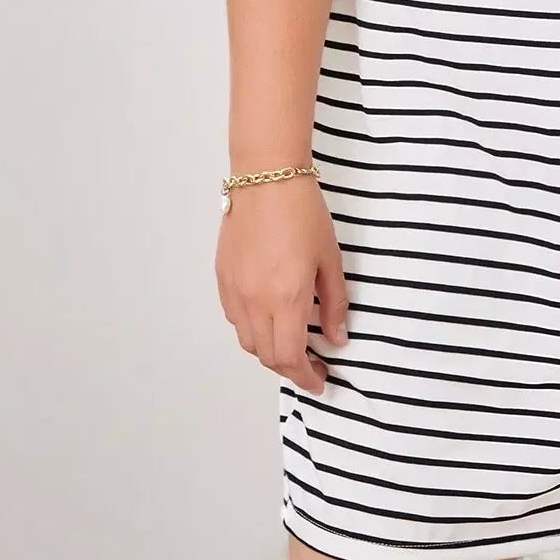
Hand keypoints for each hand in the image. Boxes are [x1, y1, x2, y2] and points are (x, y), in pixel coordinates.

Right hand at [215, 173, 348, 394]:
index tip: (319, 381)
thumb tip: (337, 338)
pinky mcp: (222, 278)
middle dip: (290, 368)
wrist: (266, 177)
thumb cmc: (303, 213)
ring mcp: (235, 291)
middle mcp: (255, 302)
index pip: (290, 358)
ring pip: (248, 341)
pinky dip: (252, 328)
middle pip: (267, 356)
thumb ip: (334, 303)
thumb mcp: (330, 258)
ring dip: (269, 350)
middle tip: (311, 364)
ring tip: (291, 341)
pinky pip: (235, 318)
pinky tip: (269, 315)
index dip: (305, 378)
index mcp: (286, 299)